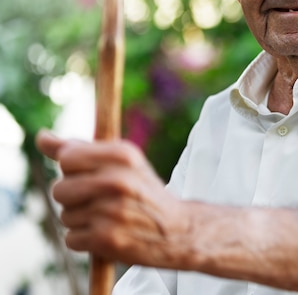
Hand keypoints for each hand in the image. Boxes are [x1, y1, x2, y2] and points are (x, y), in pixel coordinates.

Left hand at [36, 130, 190, 267]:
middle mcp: (118, 180)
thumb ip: (80, 149)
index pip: (67, 158)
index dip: (72, 169)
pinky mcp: (106, 239)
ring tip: (107, 217)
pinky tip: (106, 233)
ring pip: (65, 215)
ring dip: (80, 220)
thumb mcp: (122, 162)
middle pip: (60, 189)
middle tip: (98, 199)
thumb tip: (41, 137)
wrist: (177, 230)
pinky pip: (71, 238)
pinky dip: (84, 240)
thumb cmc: (142, 191)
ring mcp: (111, 211)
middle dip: (73, 197)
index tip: (89, 174)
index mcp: (123, 155)